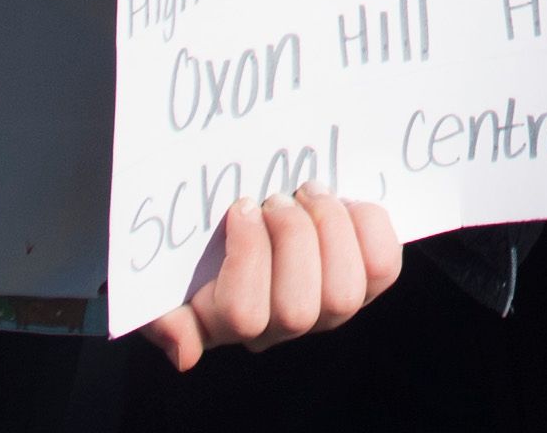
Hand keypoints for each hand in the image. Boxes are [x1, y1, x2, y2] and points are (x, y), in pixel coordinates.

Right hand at [134, 187, 401, 369]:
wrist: (250, 212)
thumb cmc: (202, 246)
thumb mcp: (165, 279)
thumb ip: (163, 316)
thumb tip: (184, 353)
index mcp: (230, 321)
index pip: (243, 315)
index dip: (247, 255)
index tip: (239, 208)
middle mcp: (283, 325)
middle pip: (299, 310)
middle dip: (291, 239)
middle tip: (278, 198)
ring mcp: (328, 307)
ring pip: (344, 293)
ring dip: (329, 229)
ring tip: (309, 192)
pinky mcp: (367, 281)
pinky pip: (383, 267)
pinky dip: (369, 227)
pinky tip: (346, 202)